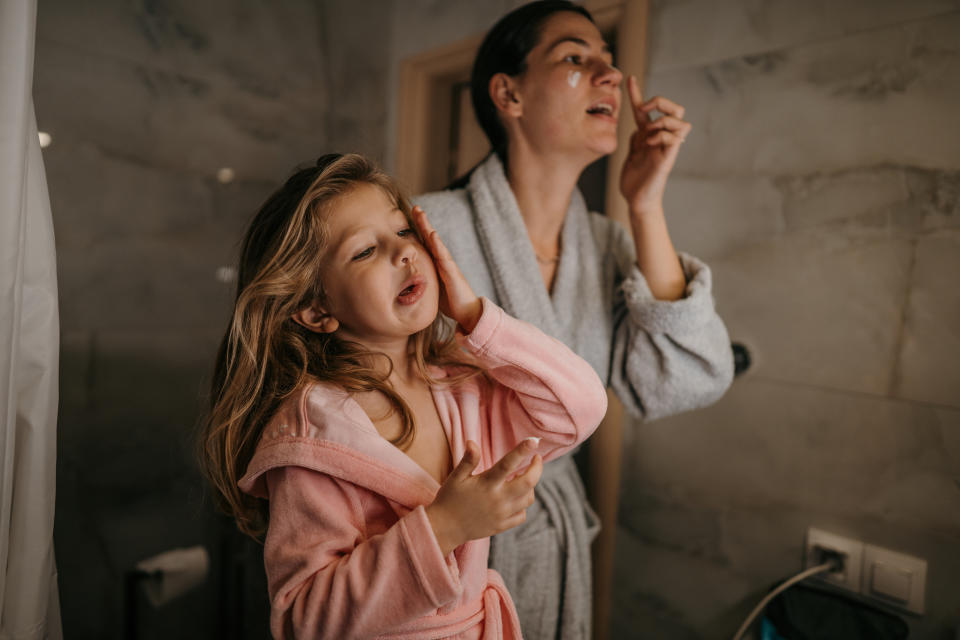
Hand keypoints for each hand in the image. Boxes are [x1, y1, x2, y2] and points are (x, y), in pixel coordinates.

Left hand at [412, 206, 481, 332]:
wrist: (467, 312)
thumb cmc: (450, 301)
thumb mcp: (430, 288)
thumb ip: (421, 280)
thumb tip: (403, 281)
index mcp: (436, 264)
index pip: (426, 244)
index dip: (418, 230)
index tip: (408, 217)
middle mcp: (443, 261)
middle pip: (431, 238)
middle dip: (423, 222)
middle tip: (415, 207)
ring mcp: (448, 265)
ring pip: (436, 243)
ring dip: (428, 227)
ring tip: (421, 214)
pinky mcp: (452, 273)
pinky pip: (444, 257)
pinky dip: (438, 245)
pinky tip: (432, 235)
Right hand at [425, 439, 542, 555]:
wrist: (444, 529)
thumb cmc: (449, 499)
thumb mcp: (456, 477)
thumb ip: (468, 460)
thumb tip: (472, 442)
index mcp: (486, 484)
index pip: (508, 464)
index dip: (522, 450)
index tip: (534, 440)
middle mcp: (498, 499)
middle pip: (529, 482)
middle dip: (537, 468)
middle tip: (536, 458)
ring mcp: (502, 514)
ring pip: (528, 498)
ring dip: (530, 486)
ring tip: (522, 478)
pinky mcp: (502, 526)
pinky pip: (522, 515)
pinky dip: (523, 504)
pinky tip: (516, 497)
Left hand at [619, 75, 691, 216]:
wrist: (636, 201)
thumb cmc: (634, 181)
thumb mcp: (631, 154)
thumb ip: (635, 139)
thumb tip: (638, 127)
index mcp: (649, 136)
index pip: (645, 110)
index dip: (637, 93)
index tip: (628, 79)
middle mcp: (661, 139)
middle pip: (676, 109)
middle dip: (662, 102)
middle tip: (646, 110)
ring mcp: (667, 148)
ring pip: (680, 121)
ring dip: (663, 120)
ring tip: (648, 132)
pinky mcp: (669, 159)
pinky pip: (675, 138)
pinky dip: (662, 135)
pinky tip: (649, 143)